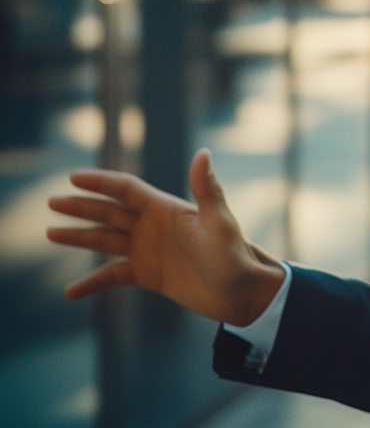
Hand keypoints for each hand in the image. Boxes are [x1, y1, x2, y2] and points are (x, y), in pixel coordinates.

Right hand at [47, 148, 285, 325]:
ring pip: (106, 240)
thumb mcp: (219, 224)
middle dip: (82, 206)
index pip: (127, 190)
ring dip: (79, 237)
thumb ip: (207, 191)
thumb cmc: (235, 256)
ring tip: (50, 232)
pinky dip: (92, 282)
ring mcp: (149, 250)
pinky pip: (113, 276)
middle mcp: (154, 226)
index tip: (73, 177)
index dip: (101, 182)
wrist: (242, 293)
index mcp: (167, 209)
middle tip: (51, 202)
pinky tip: (71, 292)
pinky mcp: (148, 275)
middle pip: (110, 212)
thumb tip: (203, 154)